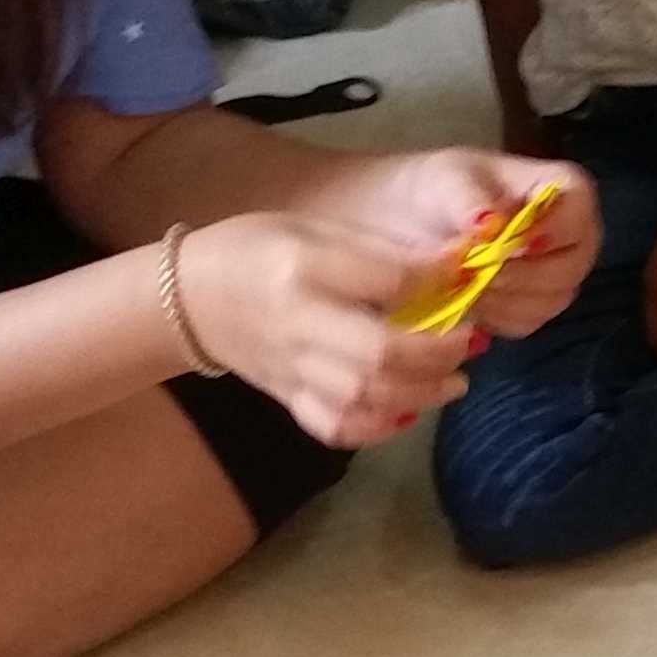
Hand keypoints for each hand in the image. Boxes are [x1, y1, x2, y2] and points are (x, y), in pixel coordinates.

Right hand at [179, 212, 477, 446]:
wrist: (187, 299)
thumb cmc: (256, 249)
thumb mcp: (312, 227)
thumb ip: (376, 251)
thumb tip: (450, 267)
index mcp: (305, 267)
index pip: (386, 280)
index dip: (438, 282)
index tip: (466, 279)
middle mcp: (298, 322)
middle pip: (378, 353)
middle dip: (436, 353)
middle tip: (468, 342)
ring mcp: (290, 368)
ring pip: (363, 397)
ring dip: (421, 395)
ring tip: (454, 381)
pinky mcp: (286, 399)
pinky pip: (335, 427)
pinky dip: (378, 428)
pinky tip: (408, 412)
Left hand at [355, 145, 596, 337]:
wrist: (411, 221)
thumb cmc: (438, 189)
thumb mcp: (445, 180)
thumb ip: (469, 200)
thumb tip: (488, 223)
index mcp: (563, 189)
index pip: (579, 210)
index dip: (552, 231)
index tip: (509, 244)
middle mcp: (572, 235)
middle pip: (569, 266)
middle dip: (517, 274)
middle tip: (471, 270)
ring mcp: (558, 276)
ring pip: (548, 301)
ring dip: (500, 298)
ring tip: (460, 282)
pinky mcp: (535, 307)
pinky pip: (526, 323)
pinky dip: (492, 316)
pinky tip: (465, 298)